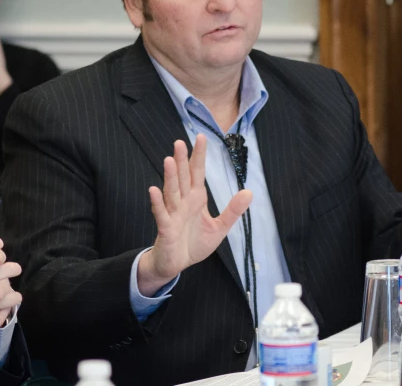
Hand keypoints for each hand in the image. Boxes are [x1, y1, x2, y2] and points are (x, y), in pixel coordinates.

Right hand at [138, 135, 252, 296]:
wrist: (177, 264)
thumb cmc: (195, 243)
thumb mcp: (219, 228)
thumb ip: (232, 210)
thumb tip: (249, 192)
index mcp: (196, 198)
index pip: (197, 173)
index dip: (199, 156)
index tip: (201, 137)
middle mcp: (183, 202)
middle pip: (182, 177)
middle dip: (182, 160)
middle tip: (180, 142)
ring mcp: (173, 213)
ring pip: (171, 192)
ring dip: (170, 177)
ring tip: (169, 160)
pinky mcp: (165, 228)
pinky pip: (161, 213)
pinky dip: (157, 202)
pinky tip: (153, 190)